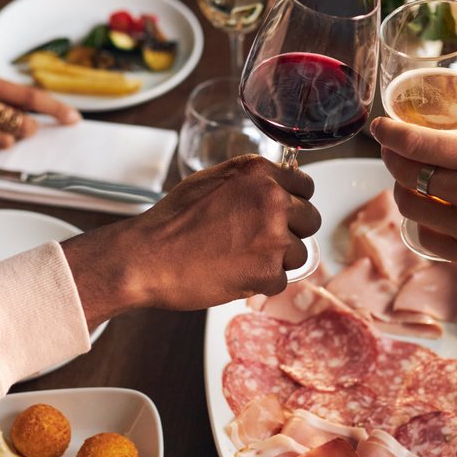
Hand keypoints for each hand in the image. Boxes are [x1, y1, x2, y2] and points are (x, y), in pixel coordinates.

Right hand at [61, 156, 319, 326]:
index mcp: (259, 173)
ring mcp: (273, 236)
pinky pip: (280, 280)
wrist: (147, 257)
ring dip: (275, 261)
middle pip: (310, 220)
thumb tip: (276, 189)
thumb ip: (249, 182)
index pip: (305, 187)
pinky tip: (233, 274)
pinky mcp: (267, 271)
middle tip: (259, 242)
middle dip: (290, 233)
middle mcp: (272, 199)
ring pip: (299, 254)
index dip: (292, 204)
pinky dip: (259, 283)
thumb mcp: (212, 180)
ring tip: (239, 259)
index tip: (281, 215)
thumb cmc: (172, 221)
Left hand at [369, 88, 456, 295]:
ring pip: (410, 208)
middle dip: (392, 159)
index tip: (379, 126)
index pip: (420, 142)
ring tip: (408, 180)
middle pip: (407, 174)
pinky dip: (421, 225)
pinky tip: (428, 214)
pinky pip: (428, 241)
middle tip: (393, 150)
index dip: (391, 132)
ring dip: (401, 191)